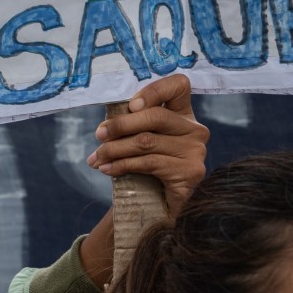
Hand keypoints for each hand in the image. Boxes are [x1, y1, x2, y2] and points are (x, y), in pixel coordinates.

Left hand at [85, 72, 209, 214]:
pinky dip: (122, 165)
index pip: (179, 85)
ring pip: (146, 142)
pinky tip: (107, 169)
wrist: (157, 207)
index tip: (131, 105)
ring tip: (96, 158)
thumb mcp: (140, 141)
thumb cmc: (146, 169)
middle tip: (98, 134)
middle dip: (120, 125)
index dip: (154, 90)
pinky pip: (149, 163)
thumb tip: (105, 125)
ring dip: (114, 149)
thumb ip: (132, 125)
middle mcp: (195, 130)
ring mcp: (196, 152)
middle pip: (155, 116)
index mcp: (184, 114)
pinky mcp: (190, 172)